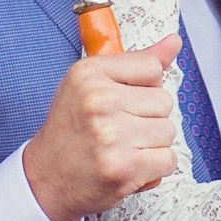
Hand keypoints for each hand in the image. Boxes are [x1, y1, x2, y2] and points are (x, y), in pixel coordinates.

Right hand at [22, 35, 180, 220]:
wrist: (45, 179)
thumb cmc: (71, 131)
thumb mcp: (91, 84)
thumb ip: (136, 63)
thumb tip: (175, 41)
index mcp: (89, 74)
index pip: (152, 68)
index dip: (145, 88)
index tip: (124, 101)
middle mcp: (98, 101)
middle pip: (164, 101)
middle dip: (149, 117)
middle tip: (119, 130)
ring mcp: (111, 136)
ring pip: (168, 131)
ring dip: (153, 144)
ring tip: (123, 148)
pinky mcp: (124, 168)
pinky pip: (168, 159)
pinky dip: (155, 167)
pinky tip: (130, 166)